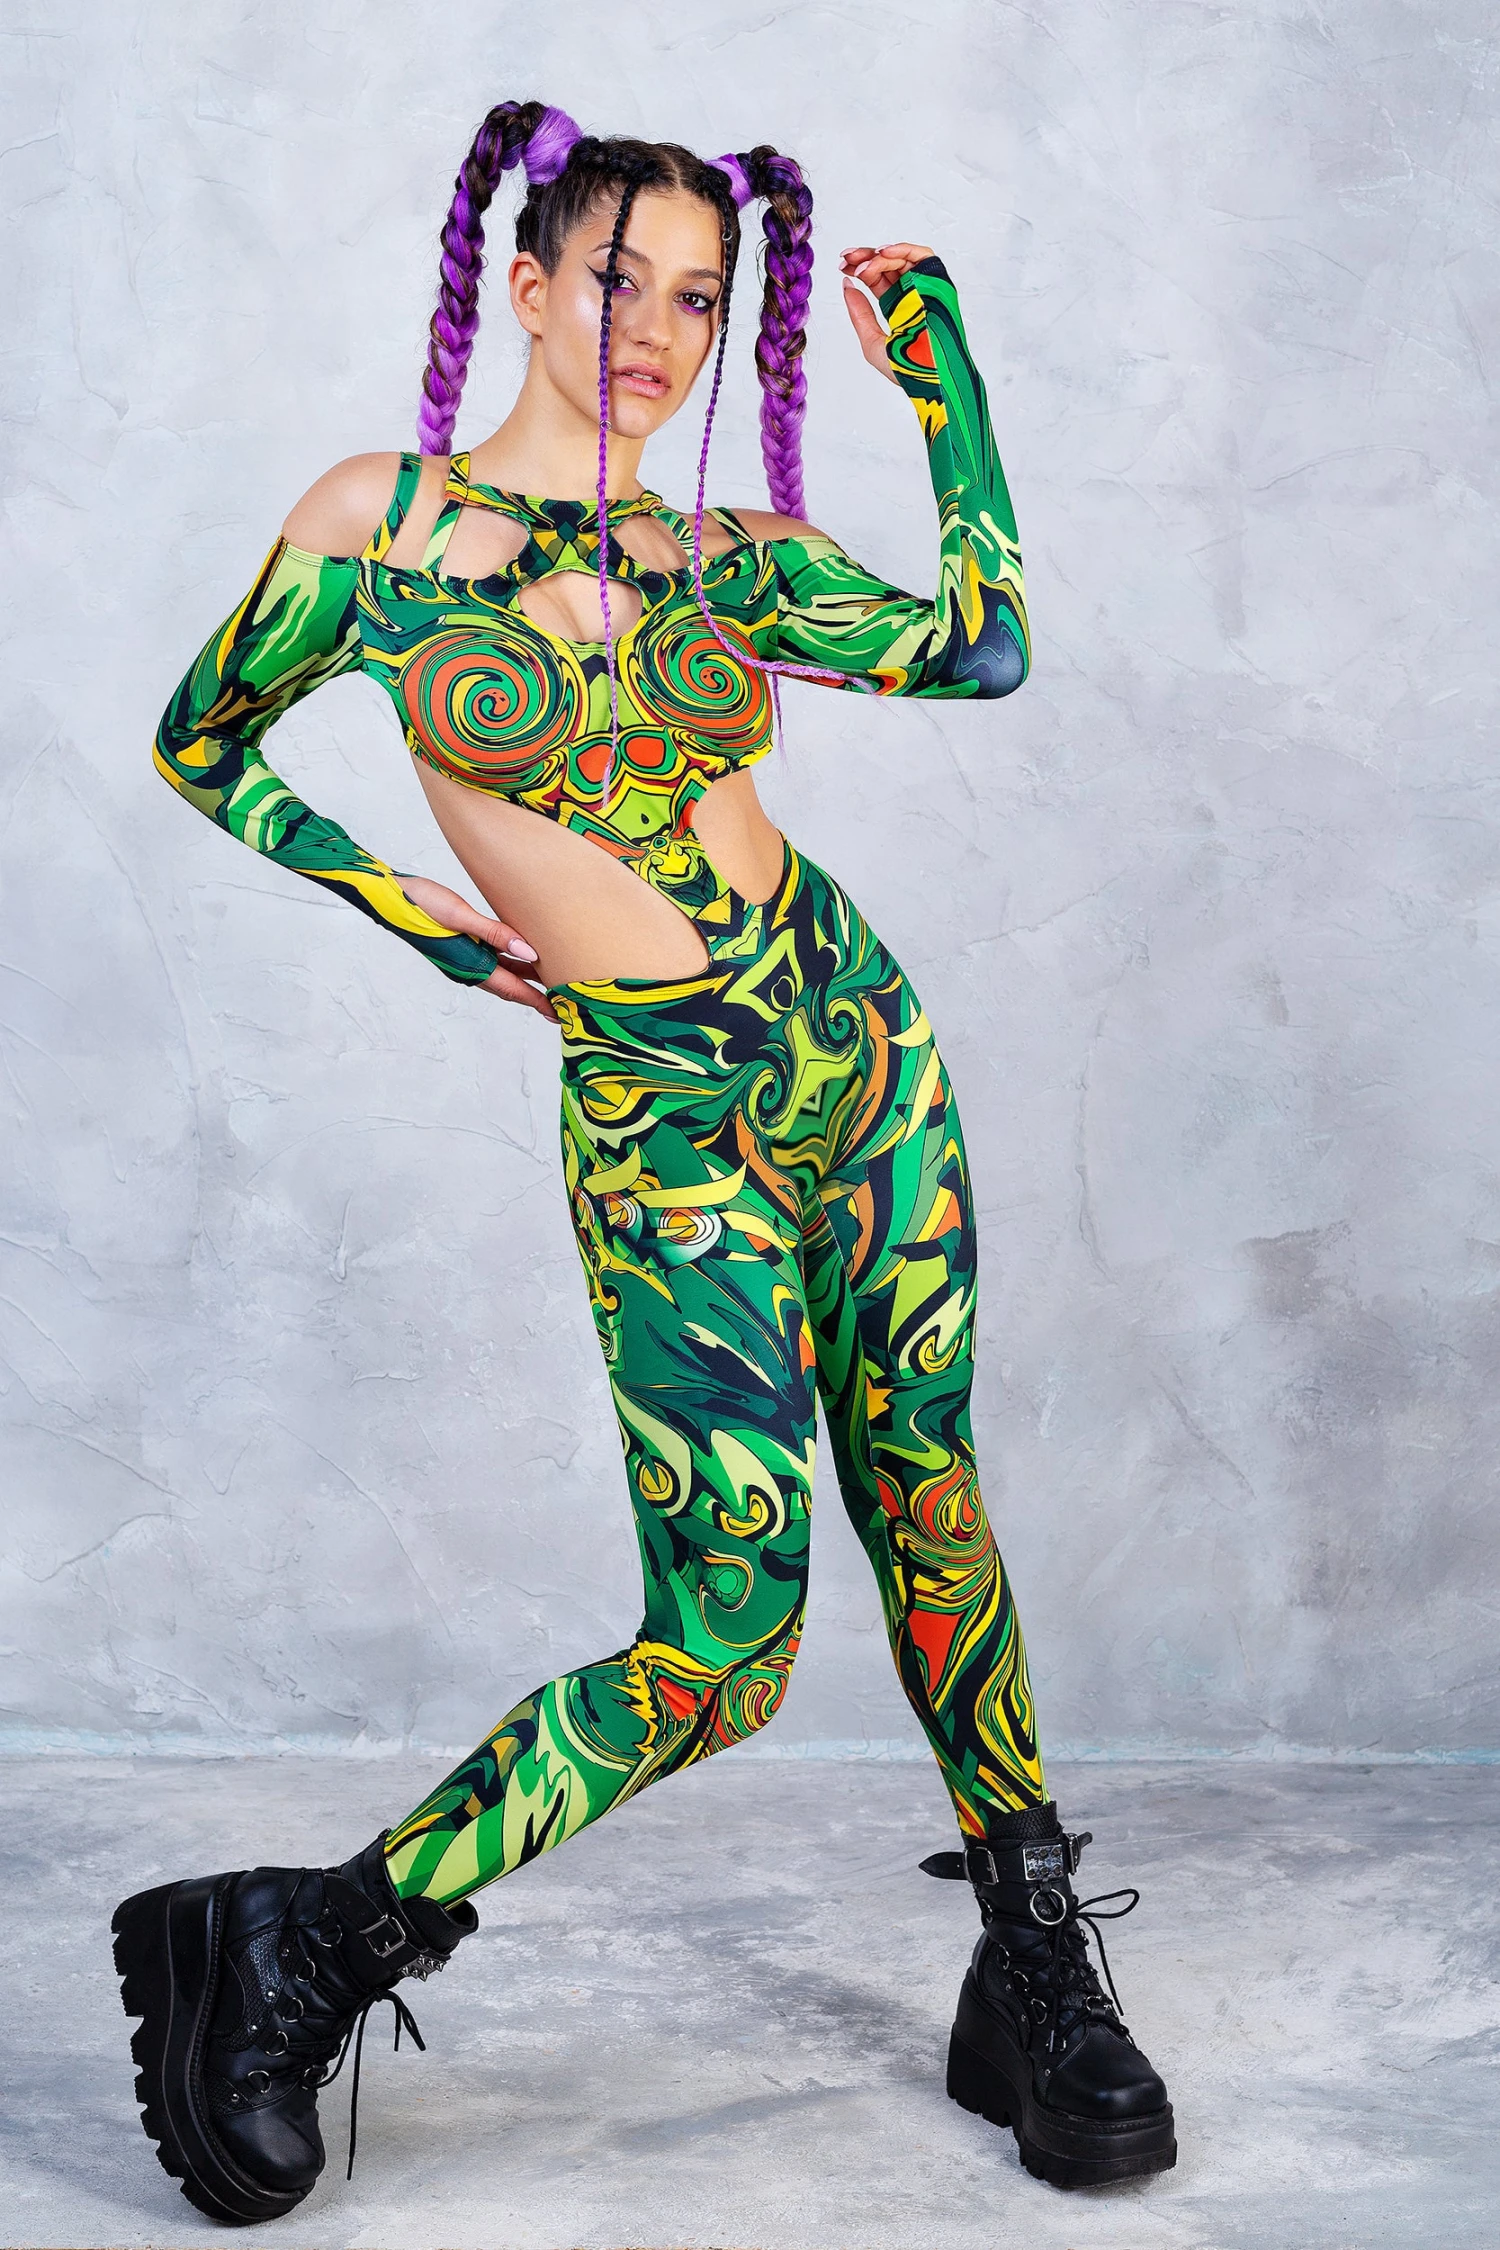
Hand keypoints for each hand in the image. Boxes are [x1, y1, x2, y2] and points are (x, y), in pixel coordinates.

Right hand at [396, 873, 557, 1021]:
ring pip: (503, 972)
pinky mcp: (459, 947)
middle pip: (511, 986)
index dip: (537, 1002)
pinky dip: (511, 961)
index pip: (513, 989)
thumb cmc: (421, 905)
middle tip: (562, 1004)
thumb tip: (530, 953)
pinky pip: (493, 959)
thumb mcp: (460, 916)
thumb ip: (496, 934)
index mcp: (470, 965)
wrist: (388, 899)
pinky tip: (522, 955)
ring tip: (550, 982)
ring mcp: (463, 959)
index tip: (558, 1014)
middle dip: (536, 996)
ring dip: (525, 979)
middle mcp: (468, 967)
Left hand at [840, 242, 935, 381]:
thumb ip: (859, 313)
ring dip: (880, 255)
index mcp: (897, 306)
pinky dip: (904, 249)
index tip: (842, 266)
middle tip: (848, 258)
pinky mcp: (939, 283)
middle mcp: (911, 294)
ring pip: (902, 258)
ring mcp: (926, 287)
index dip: (860, 268)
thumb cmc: (906, 369)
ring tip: (863, 262)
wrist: (929, 379)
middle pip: (888, 265)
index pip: (877, 278)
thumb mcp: (871, 340)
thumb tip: (846, 284)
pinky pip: (923, 256)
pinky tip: (883, 253)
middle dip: (865, 257)